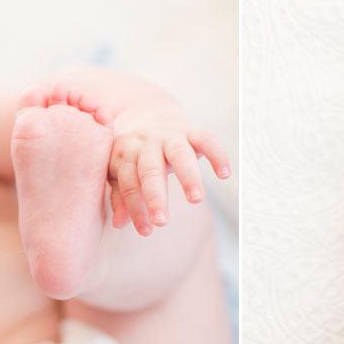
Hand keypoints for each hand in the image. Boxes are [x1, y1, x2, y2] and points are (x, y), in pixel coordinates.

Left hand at [107, 107, 229, 234]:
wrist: (144, 113)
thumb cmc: (131, 154)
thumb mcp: (119, 172)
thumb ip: (120, 197)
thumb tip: (118, 224)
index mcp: (124, 154)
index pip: (129, 184)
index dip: (135, 208)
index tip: (146, 231)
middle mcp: (146, 144)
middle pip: (150, 170)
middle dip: (156, 197)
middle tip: (162, 222)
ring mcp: (169, 136)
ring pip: (180, 154)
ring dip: (189, 177)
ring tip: (196, 200)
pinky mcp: (191, 130)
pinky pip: (207, 139)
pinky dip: (217, 154)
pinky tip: (225, 174)